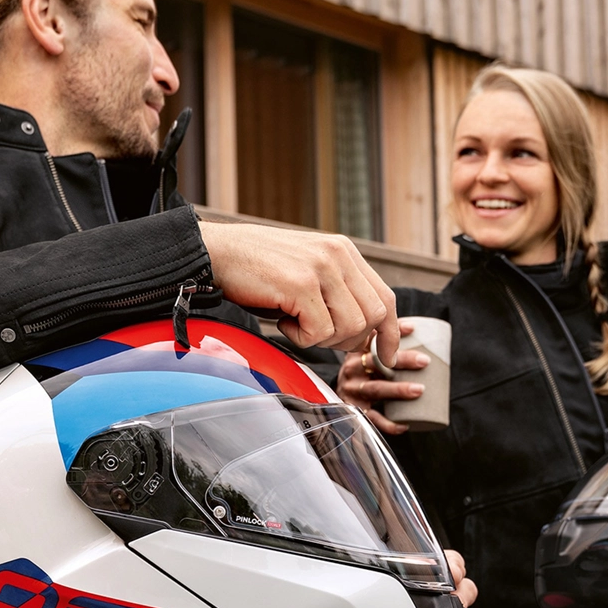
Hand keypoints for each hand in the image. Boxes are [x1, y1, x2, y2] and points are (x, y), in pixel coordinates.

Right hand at [200, 221, 398, 360]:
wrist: (216, 252)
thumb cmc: (257, 270)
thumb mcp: (308, 272)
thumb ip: (337, 291)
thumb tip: (364, 332)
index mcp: (344, 251)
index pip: (386, 297)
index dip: (391, 332)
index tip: (387, 356)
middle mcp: (338, 255)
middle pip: (374, 316)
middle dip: (350, 340)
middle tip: (317, 335)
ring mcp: (322, 268)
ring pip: (351, 327)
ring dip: (323, 339)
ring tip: (296, 323)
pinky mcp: (301, 285)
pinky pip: (320, 332)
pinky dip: (300, 338)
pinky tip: (281, 320)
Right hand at [337, 320, 429, 433]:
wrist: (329, 397)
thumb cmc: (360, 372)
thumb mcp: (365, 353)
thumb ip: (385, 339)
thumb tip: (413, 328)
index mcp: (357, 351)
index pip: (372, 339)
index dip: (391, 335)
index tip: (413, 331)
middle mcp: (352, 369)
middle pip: (376, 362)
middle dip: (402, 361)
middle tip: (424, 361)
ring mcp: (351, 389)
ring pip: (374, 389)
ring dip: (397, 390)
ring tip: (418, 390)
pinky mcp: (354, 409)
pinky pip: (371, 417)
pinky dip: (388, 423)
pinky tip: (403, 424)